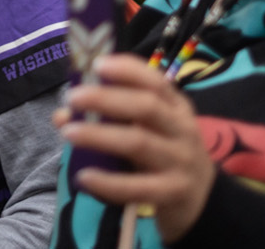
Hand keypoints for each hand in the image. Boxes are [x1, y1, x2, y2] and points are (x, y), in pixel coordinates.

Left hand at [56, 54, 215, 242]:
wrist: (202, 200)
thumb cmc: (164, 154)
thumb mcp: (146, 131)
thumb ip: (109, 118)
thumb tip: (62, 115)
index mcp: (176, 107)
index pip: (156, 81)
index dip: (127, 71)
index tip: (96, 64)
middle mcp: (182, 130)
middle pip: (146, 107)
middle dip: (107, 99)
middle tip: (73, 97)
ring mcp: (180, 162)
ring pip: (139, 143)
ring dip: (100, 136)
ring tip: (68, 133)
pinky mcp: (172, 193)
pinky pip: (137, 187)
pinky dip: (108, 182)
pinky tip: (83, 177)